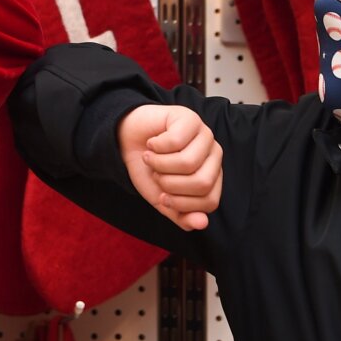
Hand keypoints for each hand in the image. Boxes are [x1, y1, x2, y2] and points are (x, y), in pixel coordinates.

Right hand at [117, 105, 223, 231]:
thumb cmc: (148, 170)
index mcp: (212, 177)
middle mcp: (214, 156)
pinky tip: (152, 143)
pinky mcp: (190, 118)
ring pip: (188, 163)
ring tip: (151, 158)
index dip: (181, 204)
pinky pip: (176, 141)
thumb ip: (181, 215)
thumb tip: (202, 223)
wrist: (127, 142)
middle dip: (169, 184)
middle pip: (201, 183)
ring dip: (160, 164)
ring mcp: (204, 135)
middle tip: (156, 174)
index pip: (209, 202)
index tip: (162, 196)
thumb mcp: (162, 199)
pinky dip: (155, 146)